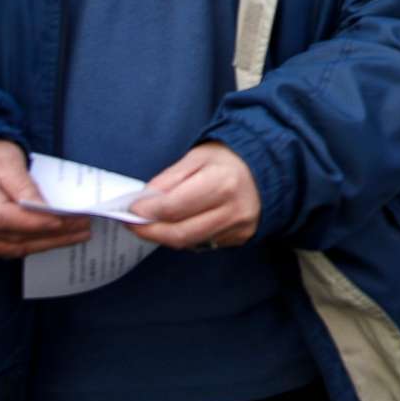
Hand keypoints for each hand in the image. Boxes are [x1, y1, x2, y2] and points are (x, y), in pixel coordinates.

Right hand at [0, 139, 91, 258]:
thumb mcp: (6, 157)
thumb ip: (24, 185)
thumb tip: (45, 211)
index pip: (2, 217)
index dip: (35, 223)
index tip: (65, 220)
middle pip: (10, 236)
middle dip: (51, 233)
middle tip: (83, 225)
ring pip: (10, 248)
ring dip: (46, 243)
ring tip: (77, 233)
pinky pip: (5, 249)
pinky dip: (32, 244)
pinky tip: (55, 237)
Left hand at [130, 143, 260, 251]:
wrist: (270, 168)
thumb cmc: (230, 158)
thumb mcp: (198, 157)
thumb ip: (169, 179)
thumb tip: (143, 201)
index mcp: (222, 183)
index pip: (174, 207)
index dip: (147, 211)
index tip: (130, 210)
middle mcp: (232, 210)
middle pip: (180, 233)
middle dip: (150, 231)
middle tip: (132, 225)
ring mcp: (238, 228)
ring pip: (190, 242)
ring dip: (164, 236)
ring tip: (151, 225)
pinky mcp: (239, 239)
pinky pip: (203, 243)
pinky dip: (185, 236)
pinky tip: (178, 225)